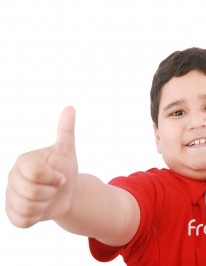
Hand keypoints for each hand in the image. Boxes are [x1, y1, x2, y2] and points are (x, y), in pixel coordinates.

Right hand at [6, 107, 77, 227]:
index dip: (53, 178)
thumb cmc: (65, 169)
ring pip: (27, 208)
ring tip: (48, 197)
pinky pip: (22, 221)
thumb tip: (70, 108)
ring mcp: (10, 195)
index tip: (60, 177)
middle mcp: (12, 177)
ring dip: (45, 205)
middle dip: (51, 192)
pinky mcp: (12, 212)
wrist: (66, 192)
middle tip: (55, 188)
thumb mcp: (67, 151)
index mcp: (24, 161)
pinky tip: (41, 208)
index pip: (35, 173)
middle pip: (32, 192)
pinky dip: (36, 218)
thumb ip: (66, 131)